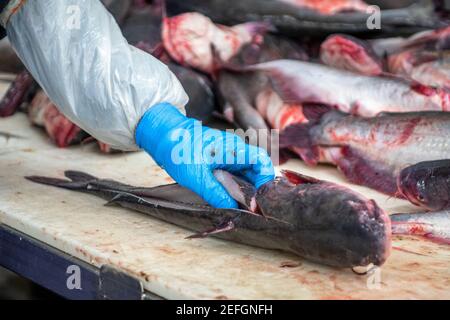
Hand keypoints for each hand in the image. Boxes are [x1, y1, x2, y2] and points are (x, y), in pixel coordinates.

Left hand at [136, 103, 274, 207]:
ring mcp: (227, 155)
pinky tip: (230, 199)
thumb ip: (217, 194)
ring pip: (245, 173)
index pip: (262, 160)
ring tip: (242, 207)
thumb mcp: (197, 177)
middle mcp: (235, 150)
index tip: (261, 198)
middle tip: (251, 208)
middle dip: (256, 189)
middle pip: (255, 170)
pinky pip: (234, 173)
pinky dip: (235, 186)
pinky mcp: (220, 160)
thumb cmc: (180, 152)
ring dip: (245, 189)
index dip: (266, 179)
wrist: (164, 136)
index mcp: (234, 149)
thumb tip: (234, 209)